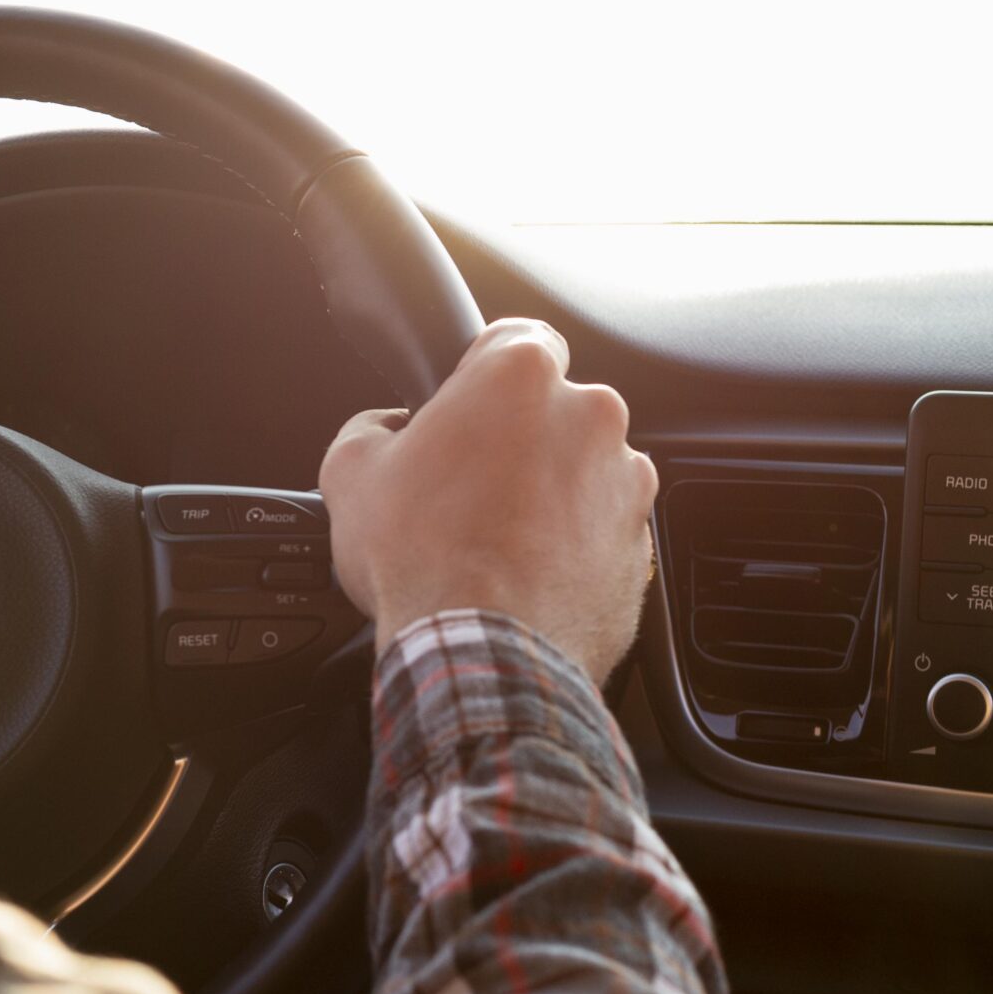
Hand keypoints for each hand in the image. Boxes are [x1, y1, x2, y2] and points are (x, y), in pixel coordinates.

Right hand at [318, 318, 658, 681]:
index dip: (482, 374)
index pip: (515, 336)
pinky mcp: (642, 547)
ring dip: (549, 493)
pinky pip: (602, 531)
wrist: (483, 657)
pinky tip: (525, 577)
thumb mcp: (350, 474)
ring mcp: (626, 483)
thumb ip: (371, 430)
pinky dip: (572, 547)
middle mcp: (590, 415)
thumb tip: (383, 432)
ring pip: (584, 469)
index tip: (465, 408)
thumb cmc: (422, 559)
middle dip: (517, 439)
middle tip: (468, 487)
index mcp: (521, 376)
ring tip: (496, 542)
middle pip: (554, 407)